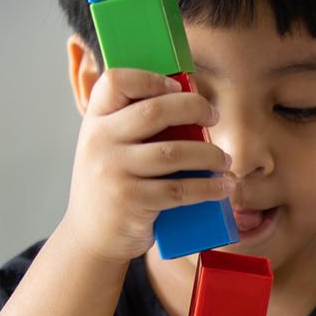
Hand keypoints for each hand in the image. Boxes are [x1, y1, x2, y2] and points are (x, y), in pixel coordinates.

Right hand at [57, 68, 230, 263]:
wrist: (91, 236)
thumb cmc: (113, 184)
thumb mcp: (111, 148)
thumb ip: (135, 126)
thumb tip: (192, 100)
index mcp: (95, 122)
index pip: (116, 81)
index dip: (151, 78)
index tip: (179, 88)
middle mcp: (99, 142)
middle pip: (155, 111)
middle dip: (195, 108)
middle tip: (214, 117)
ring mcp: (113, 172)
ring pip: (174, 153)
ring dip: (209, 154)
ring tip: (224, 159)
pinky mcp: (131, 201)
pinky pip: (180, 190)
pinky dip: (208, 187)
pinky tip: (223, 186)